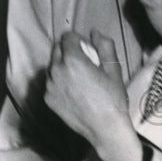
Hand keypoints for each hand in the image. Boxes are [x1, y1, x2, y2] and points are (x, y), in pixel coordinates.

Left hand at [44, 30, 130, 149]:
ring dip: (62, 66)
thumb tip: (94, 32)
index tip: (88, 48)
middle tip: (85, 63)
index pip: (67, 37)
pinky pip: (51, 82)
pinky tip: (74, 91)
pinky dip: (59, 82)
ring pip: (52, 66)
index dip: (79, 39)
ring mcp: (50, 86)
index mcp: (73, 60)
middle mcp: (56, 71)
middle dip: (69, 51)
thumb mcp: (113, 69)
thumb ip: (104, 46)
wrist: (104, 128)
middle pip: (57, 49)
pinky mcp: (48, 99)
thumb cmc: (112, 98)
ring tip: (79, 79)